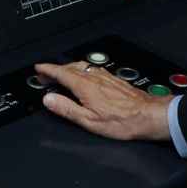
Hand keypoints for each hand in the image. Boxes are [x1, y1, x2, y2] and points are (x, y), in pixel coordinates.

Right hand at [34, 60, 172, 141]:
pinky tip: (85, 76)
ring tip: (62, 74)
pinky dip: (82, 71)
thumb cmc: (122, 121)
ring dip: (69, 68)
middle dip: (56, 69)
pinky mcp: (114, 79)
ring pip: (82, 66)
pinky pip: (93, 70)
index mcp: (85, 86)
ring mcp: (105, 77)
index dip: (48, 70)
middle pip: (70, 67)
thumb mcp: (88, 120)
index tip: (39, 69)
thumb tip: (49, 99)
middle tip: (45, 74)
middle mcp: (95, 78)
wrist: (148, 115)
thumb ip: (66, 108)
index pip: (61, 73)